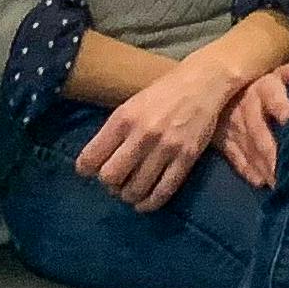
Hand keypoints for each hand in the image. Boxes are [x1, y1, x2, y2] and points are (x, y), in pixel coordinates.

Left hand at [76, 59, 242, 210]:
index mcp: (123, 118)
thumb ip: (114, 131)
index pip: (92, 157)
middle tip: (114, 181)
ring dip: (128, 195)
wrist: (203, 83)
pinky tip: (144, 204)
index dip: (86, 169)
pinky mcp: (186, 158)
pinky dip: (150, 203)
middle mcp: (142, 134)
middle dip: (108, 184)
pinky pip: (164, 191)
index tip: (89, 171)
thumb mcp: (131, 104)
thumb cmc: (162, 93)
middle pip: (111, 177)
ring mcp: (166, 148)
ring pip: (135, 189)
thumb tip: (97, 160)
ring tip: (129, 192)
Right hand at [216, 54, 288, 188]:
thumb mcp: (282, 71)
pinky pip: (235, 156)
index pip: (272, 93)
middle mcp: (249, 104)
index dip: (279, 104)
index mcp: (266, 86)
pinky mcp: (224, 139)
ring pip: (248, 145)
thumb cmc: (267, 83)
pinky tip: (260, 181)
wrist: (224, 87)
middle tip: (281, 167)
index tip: (287, 118)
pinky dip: (247, 169)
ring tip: (277, 181)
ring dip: (262, 163)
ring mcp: (234, 123)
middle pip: (257, 128)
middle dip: (269, 148)